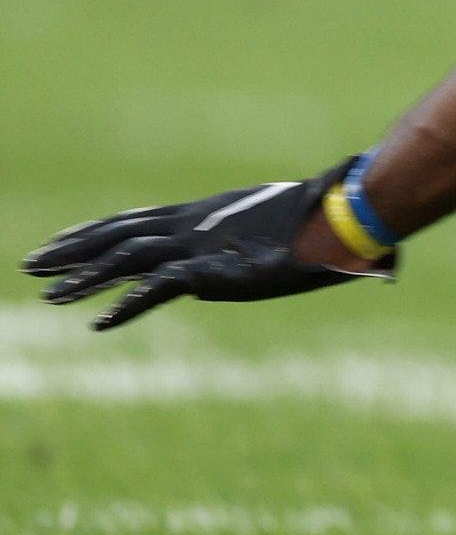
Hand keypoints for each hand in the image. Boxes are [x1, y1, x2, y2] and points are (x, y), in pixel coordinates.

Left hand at [26, 173, 377, 330]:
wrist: (346, 216)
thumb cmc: (333, 222)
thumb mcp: (292, 230)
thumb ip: (280, 243)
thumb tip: (302, 259)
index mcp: (209, 212)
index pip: (138, 219)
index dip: (98, 230)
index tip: (64, 240)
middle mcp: (195, 225)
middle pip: (119, 235)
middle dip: (73, 251)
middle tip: (30, 264)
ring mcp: (201, 245)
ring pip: (126, 260)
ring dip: (84, 279)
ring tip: (47, 296)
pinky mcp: (213, 270)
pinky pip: (156, 289)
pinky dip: (126, 305)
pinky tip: (99, 321)